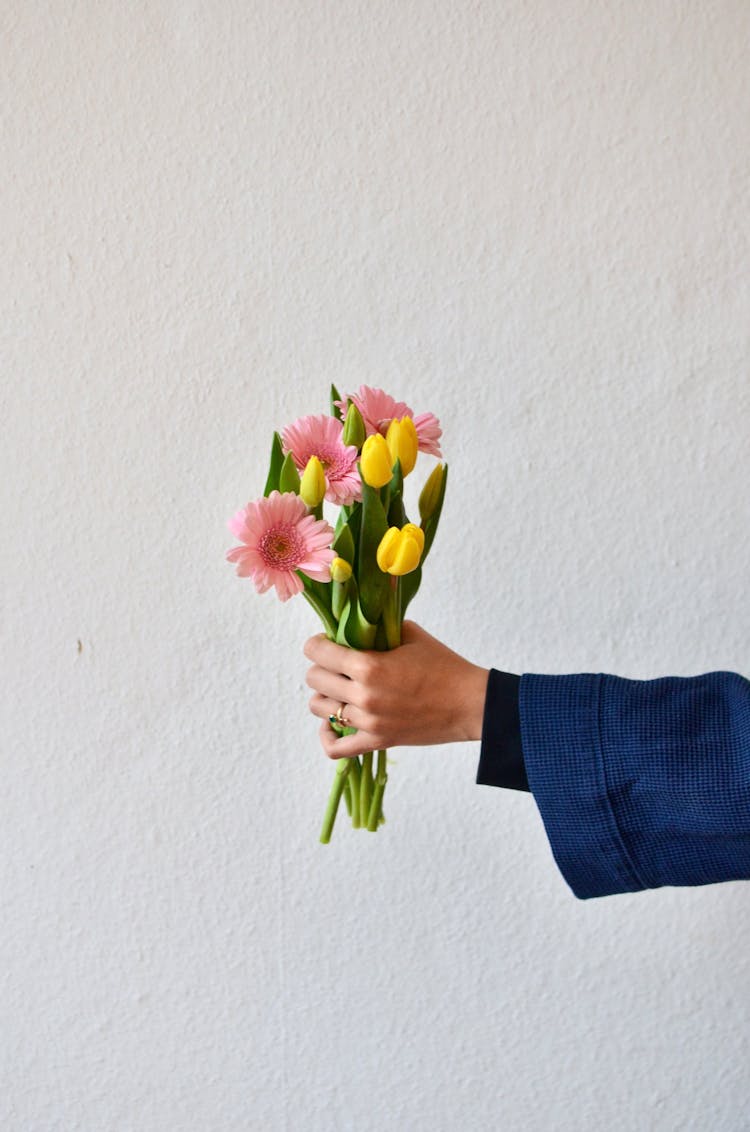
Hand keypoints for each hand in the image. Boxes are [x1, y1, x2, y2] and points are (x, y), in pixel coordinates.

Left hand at [303, 621, 488, 757]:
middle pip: (314, 679)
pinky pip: (336, 748)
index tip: (327, 642)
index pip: (317, 652)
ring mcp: (368, 722)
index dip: (317, 643)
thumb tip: (357, 624)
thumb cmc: (445, 666)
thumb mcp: (411, 634)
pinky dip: (327, 736)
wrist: (470, 703)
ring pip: (320, 708)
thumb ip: (379, 628)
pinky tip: (333, 724)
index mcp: (369, 666)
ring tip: (340, 689)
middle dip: (321, 666)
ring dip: (325, 695)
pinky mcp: (377, 741)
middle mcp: (363, 695)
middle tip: (337, 663)